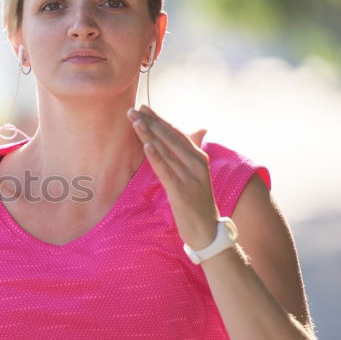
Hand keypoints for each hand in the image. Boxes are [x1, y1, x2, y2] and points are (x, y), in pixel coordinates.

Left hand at [127, 104, 219, 249]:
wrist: (207, 230)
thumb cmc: (198, 202)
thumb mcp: (196, 174)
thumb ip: (191, 153)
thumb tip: (199, 129)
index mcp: (199, 158)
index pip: (176, 133)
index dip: (159, 120)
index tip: (143, 108)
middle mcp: (196, 164)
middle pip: (170, 139)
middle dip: (151, 123)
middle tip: (133, 110)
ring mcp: (190, 178)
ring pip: (166, 152)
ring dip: (150, 135)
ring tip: (136, 121)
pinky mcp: (182, 192)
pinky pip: (167, 171)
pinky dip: (156, 158)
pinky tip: (147, 146)